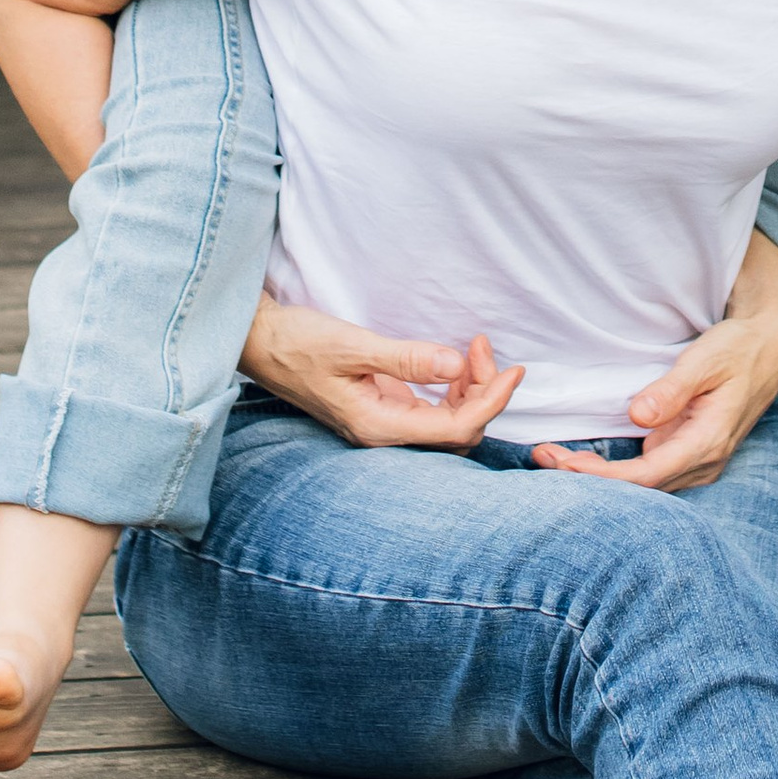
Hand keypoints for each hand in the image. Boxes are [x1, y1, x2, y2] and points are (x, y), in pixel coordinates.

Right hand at [240, 297, 525, 449]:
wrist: (262, 343)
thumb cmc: (300, 343)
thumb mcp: (353, 346)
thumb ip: (406, 358)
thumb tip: (456, 366)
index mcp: (379, 428)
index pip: (456, 430)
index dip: (492, 402)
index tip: (515, 369)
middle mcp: (384, 435)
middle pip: (457, 432)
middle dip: (484, 392)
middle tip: (483, 344)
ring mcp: (383, 425)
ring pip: (447, 423)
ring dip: (470, 389)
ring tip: (474, 347)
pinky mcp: (381, 409)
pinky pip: (431, 410)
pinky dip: (452, 387)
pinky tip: (454, 361)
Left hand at [531, 232, 777, 493]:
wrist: (769, 346)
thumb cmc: (738, 348)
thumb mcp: (706, 360)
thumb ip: (673, 389)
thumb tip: (638, 415)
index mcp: (706, 444)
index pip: (645, 476)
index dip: (601, 477)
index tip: (563, 463)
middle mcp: (702, 463)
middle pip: (638, 487)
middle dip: (588, 478)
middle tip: (542, 457)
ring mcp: (696, 461)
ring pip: (642, 484)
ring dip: (598, 476)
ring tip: (551, 458)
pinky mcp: (688, 452)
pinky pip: (647, 471)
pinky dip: (614, 470)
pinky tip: (583, 459)